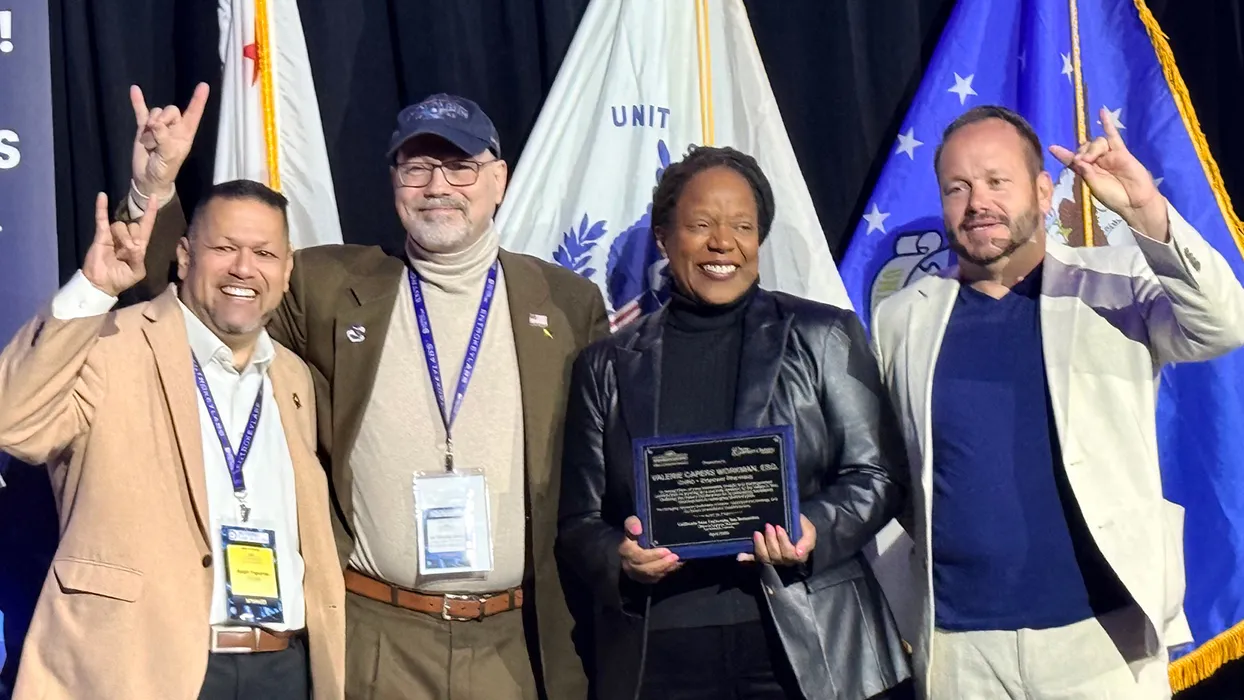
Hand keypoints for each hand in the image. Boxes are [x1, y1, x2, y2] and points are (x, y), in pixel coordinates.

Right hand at [82, 192, 156, 296]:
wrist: (101, 284)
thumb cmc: (121, 279)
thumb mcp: (136, 272)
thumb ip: (139, 258)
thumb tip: (133, 245)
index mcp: (139, 246)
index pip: (147, 225)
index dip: (151, 211)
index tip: (154, 196)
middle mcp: (127, 237)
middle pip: (135, 226)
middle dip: (133, 237)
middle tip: (127, 252)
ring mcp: (113, 235)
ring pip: (121, 225)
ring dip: (122, 237)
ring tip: (118, 251)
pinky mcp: (101, 235)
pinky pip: (102, 219)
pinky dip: (101, 208)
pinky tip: (102, 196)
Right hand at [130, 82, 209, 203]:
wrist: (147, 177)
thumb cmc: (165, 169)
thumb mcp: (168, 157)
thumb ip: (164, 139)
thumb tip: (155, 124)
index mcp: (185, 134)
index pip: (193, 114)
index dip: (198, 100)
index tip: (204, 86)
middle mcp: (174, 127)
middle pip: (170, 110)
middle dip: (162, 120)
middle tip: (157, 136)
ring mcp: (158, 126)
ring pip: (155, 113)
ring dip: (150, 127)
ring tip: (149, 143)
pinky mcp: (143, 128)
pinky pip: (141, 112)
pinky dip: (138, 102)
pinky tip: (134, 90)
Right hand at [619, 516, 681, 583]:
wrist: (629, 542)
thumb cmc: (633, 531)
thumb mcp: (631, 522)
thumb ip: (632, 523)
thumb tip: (637, 530)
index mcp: (624, 550)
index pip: (638, 556)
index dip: (653, 555)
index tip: (666, 551)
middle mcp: (628, 564)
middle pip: (645, 569)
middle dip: (662, 564)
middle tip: (675, 557)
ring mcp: (635, 573)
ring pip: (651, 576)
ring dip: (665, 569)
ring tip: (677, 561)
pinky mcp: (642, 578)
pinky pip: (654, 578)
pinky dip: (665, 572)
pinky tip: (674, 565)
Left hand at [737, 515, 815, 566]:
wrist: (793, 526)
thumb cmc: (801, 528)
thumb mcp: (809, 531)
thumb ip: (807, 541)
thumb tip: (799, 553)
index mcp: (797, 556)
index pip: (790, 554)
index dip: (783, 542)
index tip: (779, 528)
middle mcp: (784, 561)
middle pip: (776, 556)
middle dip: (771, 540)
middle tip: (768, 526)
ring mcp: (772, 559)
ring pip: (764, 558)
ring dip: (759, 546)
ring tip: (757, 533)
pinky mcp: (761, 556)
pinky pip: (753, 559)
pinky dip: (747, 558)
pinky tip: (740, 556)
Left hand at [1049, 106, 1168, 240]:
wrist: (1135, 201)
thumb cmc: (1114, 198)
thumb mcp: (1095, 187)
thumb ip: (1086, 173)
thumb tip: (1077, 159)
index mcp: (1087, 171)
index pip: (1072, 160)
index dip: (1063, 154)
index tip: (1052, 147)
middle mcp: (1097, 161)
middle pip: (1084, 147)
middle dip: (1081, 152)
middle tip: (1083, 161)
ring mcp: (1109, 155)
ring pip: (1097, 142)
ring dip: (1092, 148)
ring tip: (1092, 159)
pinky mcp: (1121, 152)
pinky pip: (1113, 135)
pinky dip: (1107, 123)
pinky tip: (1102, 111)